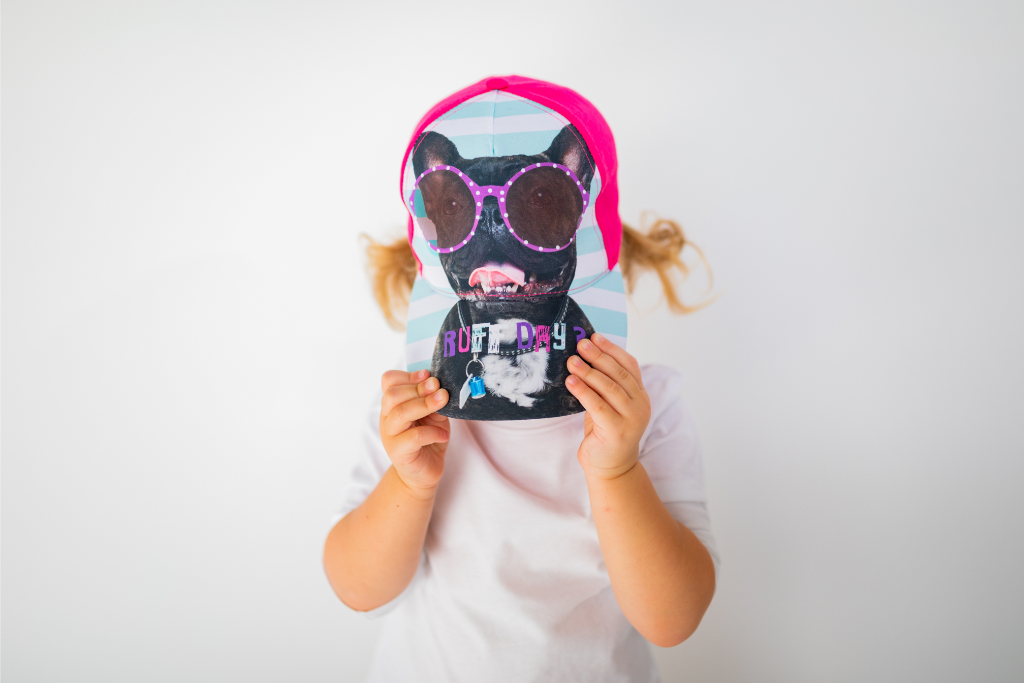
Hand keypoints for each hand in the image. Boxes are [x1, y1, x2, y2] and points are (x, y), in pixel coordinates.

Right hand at [379, 369, 450, 497]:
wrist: (425, 471)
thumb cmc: (429, 438)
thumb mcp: (434, 414)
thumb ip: (433, 399)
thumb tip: (437, 384)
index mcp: (393, 404)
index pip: (388, 381)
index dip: (408, 376)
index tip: (429, 376)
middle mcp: (387, 418)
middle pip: (392, 395)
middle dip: (418, 389)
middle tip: (440, 389)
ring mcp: (390, 435)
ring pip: (400, 413)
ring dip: (425, 405)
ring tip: (443, 403)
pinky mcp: (399, 452)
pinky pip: (414, 436)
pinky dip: (432, 432)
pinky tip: (443, 435)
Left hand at [566, 334, 651, 479]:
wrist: (611, 467)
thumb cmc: (605, 432)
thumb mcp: (609, 405)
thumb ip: (605, 385)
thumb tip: (584, 356)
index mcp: (640, 394)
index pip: (629, 365)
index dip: (612, 349)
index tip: (595, 337)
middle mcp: (640, 404)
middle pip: (619, 373)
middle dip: (598, 357)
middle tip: (580, 344)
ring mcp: (631, 418)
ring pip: (609, 388)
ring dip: (588, 372)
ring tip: (571, 361)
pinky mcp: (617, 430)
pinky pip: (598, 406)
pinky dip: (583, 391)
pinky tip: (570, 382)